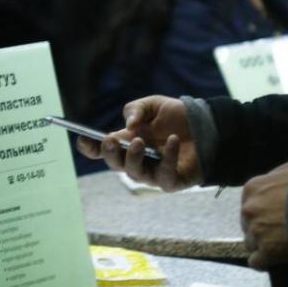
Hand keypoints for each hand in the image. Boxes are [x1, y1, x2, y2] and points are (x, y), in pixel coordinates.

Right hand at [77, 95, 201, 191]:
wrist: (205, 126)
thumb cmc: (175, 117)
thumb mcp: (153, 105)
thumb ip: (136, 109)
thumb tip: (129, 125)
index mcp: (126, 142)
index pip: (102, 150)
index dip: (90, 148)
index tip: (82, 138)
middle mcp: (136, 161)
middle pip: (115, 164)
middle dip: (110, 154)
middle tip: (111, 140)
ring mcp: (152, 173)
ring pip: (135, 173)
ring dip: (134, 158)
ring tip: (139, 141)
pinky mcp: (171, 182)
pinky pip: (164, 175)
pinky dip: (167, 158)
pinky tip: (172, 141)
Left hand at [241, 159, 287, 270]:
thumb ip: (277, 176)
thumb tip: (278, 183)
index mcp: (253, 188)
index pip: (248, 204)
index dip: (260, 212)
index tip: (271, 216)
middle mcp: (249, 209)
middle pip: (248, 224)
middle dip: (260, 228)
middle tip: (277, 232)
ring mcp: (257, 231)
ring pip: (251, 243)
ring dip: (262, 245)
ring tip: (278, 247)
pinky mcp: (267, 251)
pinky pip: (256, 262)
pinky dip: (263, 263)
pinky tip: (271, 262)